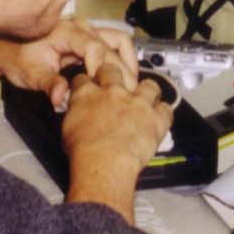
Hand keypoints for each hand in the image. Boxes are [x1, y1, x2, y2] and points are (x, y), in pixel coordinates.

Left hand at [0, 20, 139, 110]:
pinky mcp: (90, 39)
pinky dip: (123, 60)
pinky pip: (114, 45)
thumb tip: (60, 97)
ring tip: (131, 85)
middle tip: (128, 95)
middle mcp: (80, 27)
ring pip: (119, 41)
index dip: (102, 69)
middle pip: (113, 45)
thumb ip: (48, 84)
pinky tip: (124, 78)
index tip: (104, 90)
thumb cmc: (18, 58)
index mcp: (66, 32)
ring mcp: (87, 31)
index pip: (94, 48)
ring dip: (129, 62)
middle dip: (122, 71)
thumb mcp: (31, 74)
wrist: (9, 49)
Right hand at [60, 61, 172, 220]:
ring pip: (148, 85)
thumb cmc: (84, 153)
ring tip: (146, 98)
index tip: (88, 87)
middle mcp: (112, 92)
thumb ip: (75, 115)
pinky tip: (160, 118)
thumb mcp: (67, 130)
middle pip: (113, 71)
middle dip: (114, 75)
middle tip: (114, 85)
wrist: (103, 162)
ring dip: (148, 91)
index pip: (83, 79)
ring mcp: (136, 103)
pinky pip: (166, 109)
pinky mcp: (154, 117)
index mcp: (87, 95)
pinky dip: (164, 114)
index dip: (86, 82)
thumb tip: (78, 117)